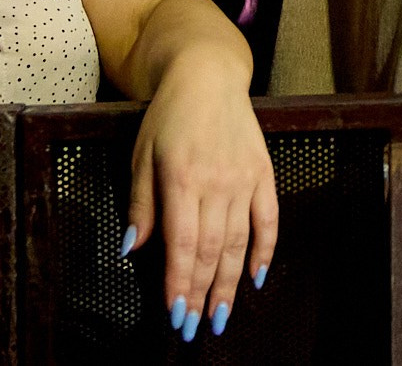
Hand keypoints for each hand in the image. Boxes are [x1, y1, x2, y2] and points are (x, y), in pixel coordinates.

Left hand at [127, 49, 279, 340]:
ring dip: (231, 282)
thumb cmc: (169, 115)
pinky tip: (257, 277)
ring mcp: (244, 178)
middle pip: (212, 250)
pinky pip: (269, 219)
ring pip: (240, 241)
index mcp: (182, 178)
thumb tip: (131, 248)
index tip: (176, 312)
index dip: (179, 282)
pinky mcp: (263, 173)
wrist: (207, 74)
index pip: (182, 243)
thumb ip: (141, 203)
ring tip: (223, 315)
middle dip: (203, 293)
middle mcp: (216, 182)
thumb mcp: (142, 154)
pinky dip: (265, 250)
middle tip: (197, 326)